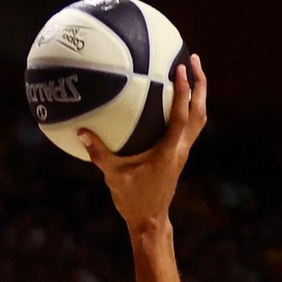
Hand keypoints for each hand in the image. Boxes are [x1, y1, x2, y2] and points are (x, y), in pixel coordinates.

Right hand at [82, 55, 206, 229]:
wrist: (150, 222)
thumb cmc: (132, 200)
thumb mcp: (113, 176)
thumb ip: (99, 153)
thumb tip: (81, 132)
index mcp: (168, 153)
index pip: (180, 117)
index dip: (182, 92)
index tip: (180, 68)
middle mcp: (180, 150)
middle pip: (199, 113)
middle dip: (200, 85)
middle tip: (193, 59)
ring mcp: (182, 153)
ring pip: (198, 119)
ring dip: (198, 95)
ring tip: (192, 71)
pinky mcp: (179, 156)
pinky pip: (189, 126)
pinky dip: (188, 108)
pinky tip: (176, 96)